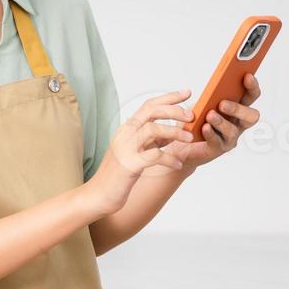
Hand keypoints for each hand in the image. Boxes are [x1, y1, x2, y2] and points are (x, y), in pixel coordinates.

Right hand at [82, 89, 193, 215]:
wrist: (98, 195)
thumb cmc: (118, 175)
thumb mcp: (137, 152)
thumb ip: (153, 140)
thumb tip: (174, 131)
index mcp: (127, 129)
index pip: (149, 105)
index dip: (169, 97)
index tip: (187, 92)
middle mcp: (125, 134)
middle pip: (151, 111)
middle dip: (174, 110)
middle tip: (191, 116)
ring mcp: (125, 148)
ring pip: (153, 129)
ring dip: (175, 132)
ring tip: (190, 139)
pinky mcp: (129, 165)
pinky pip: (153, 156)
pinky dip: (169, 158)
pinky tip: (178, 164)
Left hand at [166, 74, 262, 169]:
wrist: (181, 141)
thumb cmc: (195, 119)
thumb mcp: (201, 102)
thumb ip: (211, 95)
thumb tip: (215, 86)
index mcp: (237, 108)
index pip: (251, 96)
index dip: (252, 86)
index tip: (246, 76)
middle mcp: (237, 123)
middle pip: (251, 116)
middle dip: (238, 109)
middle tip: (223, 103)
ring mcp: (229, 137)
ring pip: (233, 131)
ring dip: (221, 122)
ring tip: (210, 115)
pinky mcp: (218, 149)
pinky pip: (217, 142)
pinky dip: (211, 133)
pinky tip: (204, 127)